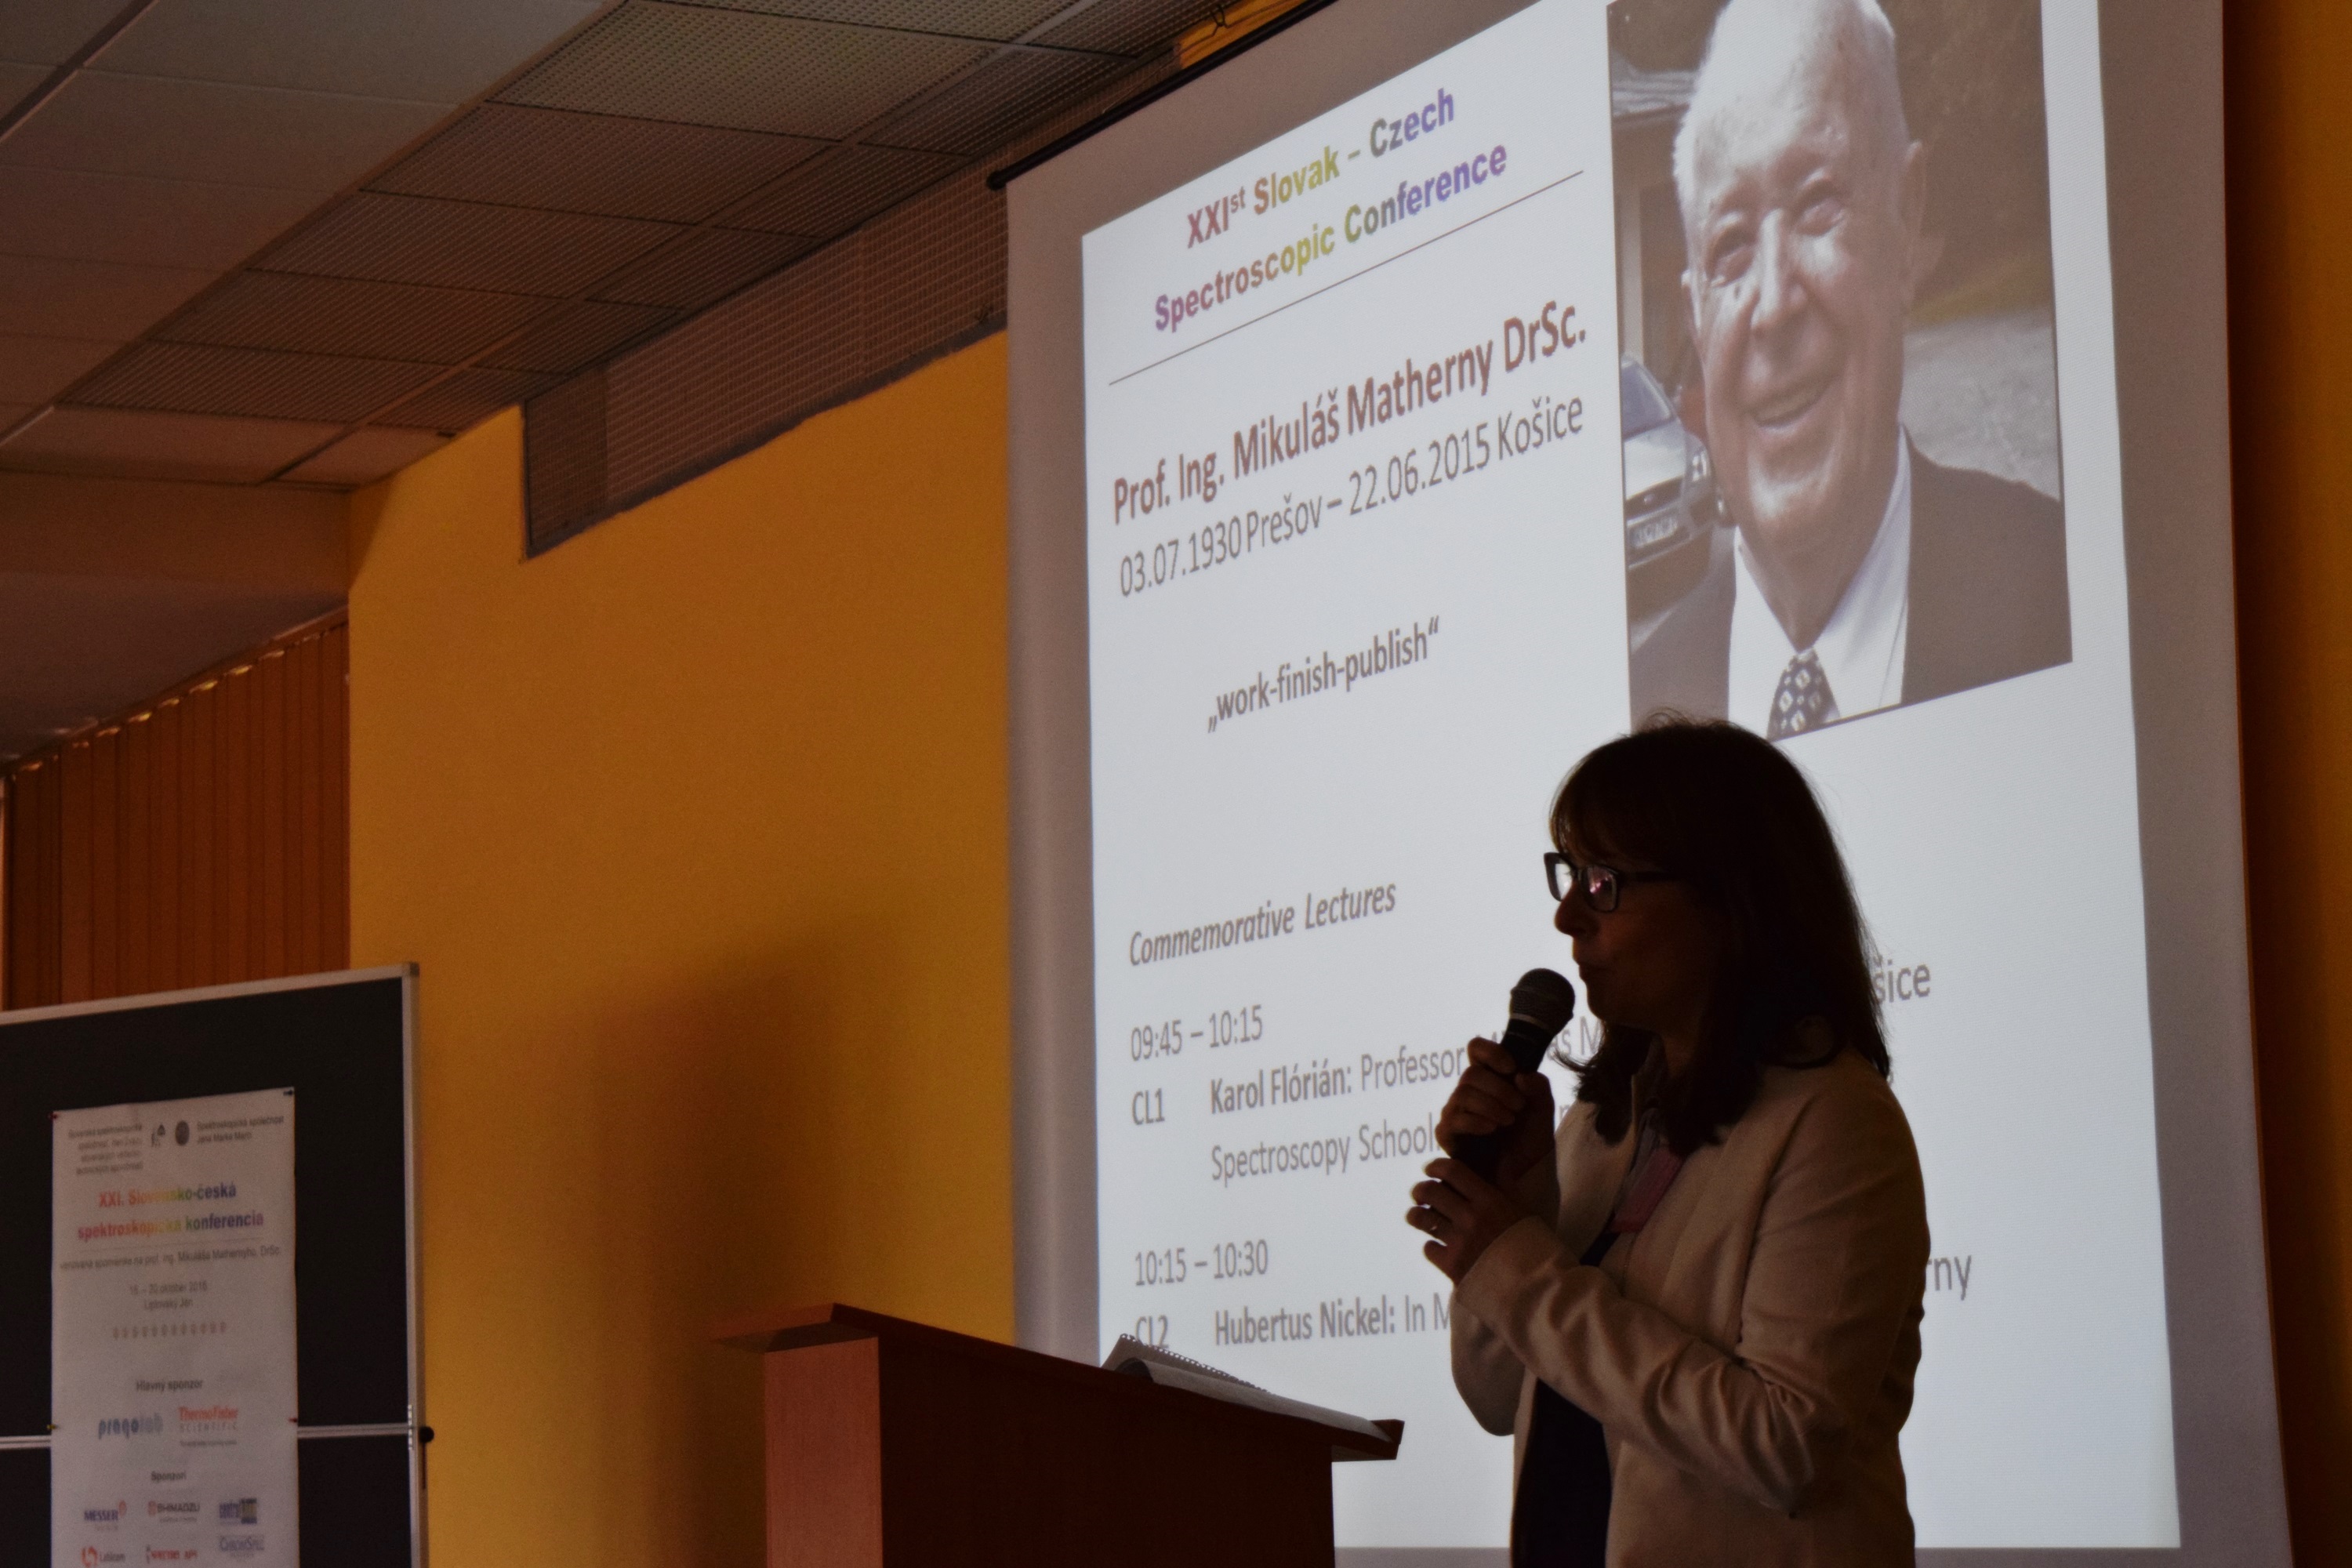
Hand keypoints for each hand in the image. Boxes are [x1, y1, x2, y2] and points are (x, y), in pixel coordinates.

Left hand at [1406, 1156, 1525, 1280]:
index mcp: (1488, 1200)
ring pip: (1423, 1219)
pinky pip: (1428, 1248)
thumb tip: (1501, 1157)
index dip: (1436, 1166)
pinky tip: (1436, 1246)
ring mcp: (1458, 1242)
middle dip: (1420, 1190)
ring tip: (1416, 1216)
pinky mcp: (1451, 1266)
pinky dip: (1430, 1245)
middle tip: (1420, 1193)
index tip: (1430, 1168)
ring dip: (1416, 1215)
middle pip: (1430, 1192)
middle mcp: (1470, 1217)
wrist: (1533, 1286)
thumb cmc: (1531, 1244)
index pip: (1452, 1171)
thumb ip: (1507, 1183)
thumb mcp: (1523, 1209)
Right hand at [1435, 1037, 1556, 1186]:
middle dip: (1499, 1088)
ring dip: (1491, 1106)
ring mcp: (1454, 1112)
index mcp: (1489, 1079)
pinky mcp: (1447, 1134)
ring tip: (1508, 1121)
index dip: (1490, 1051)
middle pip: (1471, 1073)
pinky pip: (1453, 1119)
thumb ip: (1540, 1090)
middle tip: (1518, 1107)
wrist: (1520, 1178)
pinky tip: (1492, 1129)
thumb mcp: (1542, 1114)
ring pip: (1463, 1094)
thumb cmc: (1527, 1142)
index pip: (1476, 1049)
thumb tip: (1521, 1075)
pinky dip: (1475, 1122)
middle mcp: (1468, 1092)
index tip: (1511, 1067)